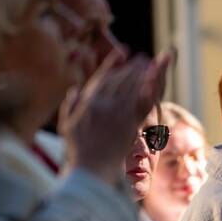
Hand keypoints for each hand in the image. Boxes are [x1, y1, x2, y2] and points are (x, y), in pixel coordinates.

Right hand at [61, 48, 172, 179]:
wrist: (91, 168)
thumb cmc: (79, 151)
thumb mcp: (67, 126)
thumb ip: (69, 106)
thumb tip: (73, 89)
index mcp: (87, 103)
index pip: (102, 78)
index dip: (113, 63)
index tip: (121, 52)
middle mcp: (102, 105)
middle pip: (119, 80)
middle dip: (131, 67)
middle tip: (142, 58)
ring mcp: (116, 113)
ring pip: (130, 88)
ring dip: (141, 74)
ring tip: (150, 64)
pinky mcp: (129, 124)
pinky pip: (140, 103)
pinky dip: (147, 90)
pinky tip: (154, 80)